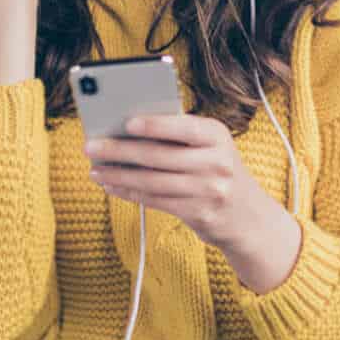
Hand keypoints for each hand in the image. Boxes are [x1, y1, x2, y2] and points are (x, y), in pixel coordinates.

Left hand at [84, 113, 267, 250]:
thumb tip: (124, 129)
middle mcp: (216, 162)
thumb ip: (177, 136)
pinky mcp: (199, 213)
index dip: (154, 125)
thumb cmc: (215, 169)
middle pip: (159, 156)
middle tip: (90, 146)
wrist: (248, 217)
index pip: (183, 127)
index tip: (125, 122)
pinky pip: (156, 201)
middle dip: (120, 150)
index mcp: (216, 135)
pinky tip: (111, 185)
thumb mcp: (209, 146)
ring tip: (95, 169)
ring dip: (118, 174)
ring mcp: (210, 190)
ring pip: (153, 181)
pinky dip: (129, 192)